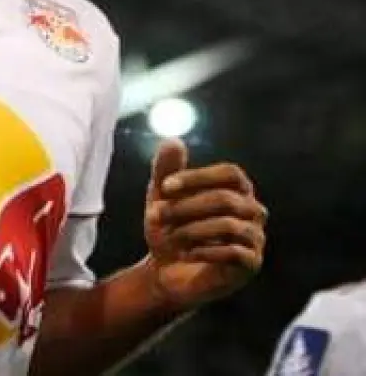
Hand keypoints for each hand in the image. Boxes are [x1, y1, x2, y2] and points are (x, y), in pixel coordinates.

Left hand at [143, 138, 266, 308]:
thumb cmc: (169, 228)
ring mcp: (256, 238)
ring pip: (229, 225)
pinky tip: (187, 253)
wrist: (166, 271)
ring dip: (191, 230)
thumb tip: (173, 140)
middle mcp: (253, 211)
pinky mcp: (252, 264)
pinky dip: (205, 250)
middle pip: (225, 199)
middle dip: (185, 207)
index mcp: (237, 190)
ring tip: (171, 237)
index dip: (198, 177)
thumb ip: (166, 170)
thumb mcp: (161, 198)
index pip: (231, 173)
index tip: (165, 187)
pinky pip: (235, 252)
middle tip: (155, 215)